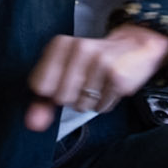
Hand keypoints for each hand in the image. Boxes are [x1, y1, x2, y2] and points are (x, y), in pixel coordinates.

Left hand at [24, 25, 167, 129]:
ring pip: (81, 105)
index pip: (40, 86)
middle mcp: (80, 47)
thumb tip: (31, 124)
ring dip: (89, 102)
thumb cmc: (93, 63)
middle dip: (71, 98)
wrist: (136, 46)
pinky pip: (100, 107)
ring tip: (99, 84)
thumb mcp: (63, 73)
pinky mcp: (116, 75)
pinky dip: (104, 104)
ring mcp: (100, 60)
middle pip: (60, 98)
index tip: (63, 82)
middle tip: (85, 82)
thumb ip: (43, 99)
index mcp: (61, 43)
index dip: (50, 93)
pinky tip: (110, 88)